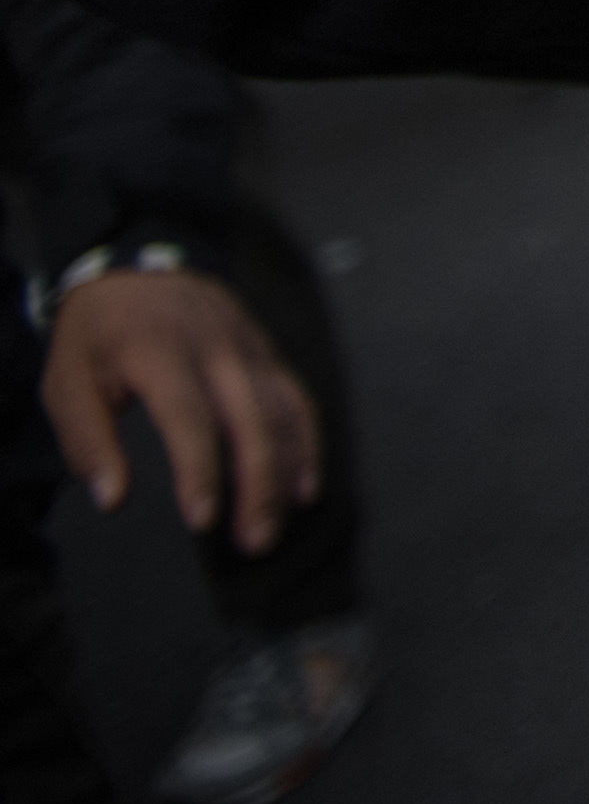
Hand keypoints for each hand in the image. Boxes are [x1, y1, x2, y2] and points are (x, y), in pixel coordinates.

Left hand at [42, 261, 322, 553]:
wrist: (139, 262)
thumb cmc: (97, 334)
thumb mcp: (66, 383)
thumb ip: (88, 442)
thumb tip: (113, 499)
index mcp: (160, 353)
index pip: (190, 418)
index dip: (200, 470)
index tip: (202, 521)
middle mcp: (216, 348)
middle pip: (253, 417)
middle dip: (259, 482)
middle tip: (253, 542)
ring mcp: (248, 347)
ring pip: (283, 408)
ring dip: (287, 468)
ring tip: (278, 522)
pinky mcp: (266, 351)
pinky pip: (295, 397)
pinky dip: (307, 440)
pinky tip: (305, 483)